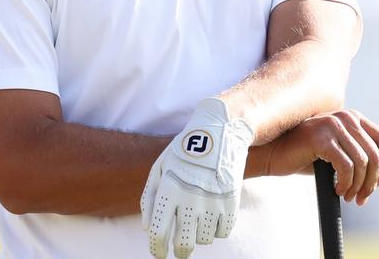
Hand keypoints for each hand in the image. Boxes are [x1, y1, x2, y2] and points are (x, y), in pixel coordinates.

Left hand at [141, 98, 254, 258]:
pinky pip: (223, 232)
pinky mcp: (231, 202)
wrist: (220, 132)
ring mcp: (213, 201)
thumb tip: (147, 229)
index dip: (157, 249)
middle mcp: (190, 199)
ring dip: (199, 238)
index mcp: (169, 190)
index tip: (159, 254)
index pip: (159, 233)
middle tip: (180, 251)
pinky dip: (217, 230)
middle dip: (179, 252)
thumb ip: (149, 199)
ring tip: (197, 226)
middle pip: (183, 243)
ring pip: (204, 240)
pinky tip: (212, 219)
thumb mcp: (159, 168)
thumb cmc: (184, 152)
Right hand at [263, 109, 378, 205]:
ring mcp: (333, 125)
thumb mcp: (340, 158)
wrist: (273, 154)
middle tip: (360, 199)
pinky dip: (346, 183)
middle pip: (376, 155)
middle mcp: (346, 117)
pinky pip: (346, 166)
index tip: (375, 185)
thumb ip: (365, 160)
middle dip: (372, 182)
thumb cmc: (306, 156)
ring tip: (348, 196)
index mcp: (354, 118)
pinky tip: (337, 190)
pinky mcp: (321, 138)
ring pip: (363, 162)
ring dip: (358, 185)